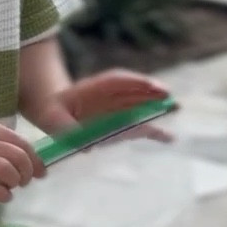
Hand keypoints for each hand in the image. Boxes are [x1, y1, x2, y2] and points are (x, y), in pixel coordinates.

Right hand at [0, 120, 43, 203]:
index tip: (40, 172)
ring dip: (15, 183)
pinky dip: (2, 194)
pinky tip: (2, 197)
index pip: (20, 143)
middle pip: (17, 157)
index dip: (35, 159)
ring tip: (11, 188)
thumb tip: (22, 159)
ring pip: (5, 171)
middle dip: (28, 173)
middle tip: (26, 182)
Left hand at [33, 71, 169, 136]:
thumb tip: (85, 146)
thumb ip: (66, 130)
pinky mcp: (121, 125)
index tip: (149, 84)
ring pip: (141, 107)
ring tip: (175, 108)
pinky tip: (170, 138)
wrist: (54, 113)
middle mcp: (111, 97)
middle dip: (151, 93)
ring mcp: (118, 109)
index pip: (116, 81)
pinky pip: (139, 127)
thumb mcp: (52, 119)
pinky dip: (153, 132)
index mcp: (93, 88)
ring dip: (157, 108)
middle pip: (134, 92)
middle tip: (168, 96)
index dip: (133, 82)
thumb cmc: (53, 113)